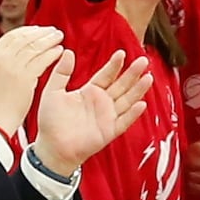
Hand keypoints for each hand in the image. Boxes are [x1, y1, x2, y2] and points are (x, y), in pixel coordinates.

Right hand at [0, 23, 71, 132]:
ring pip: (35, 47)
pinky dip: (52, 54)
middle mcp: (2, 58)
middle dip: (42, 33)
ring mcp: (14, 67)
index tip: (38, 30)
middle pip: (26, 38)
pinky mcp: (26, 78)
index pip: (12, 36)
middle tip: (54, 31)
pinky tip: (59, 51)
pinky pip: (42, 61)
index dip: (27, 31)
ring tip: (59, 38)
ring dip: (49, 40)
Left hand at [35, 51, 160, 172]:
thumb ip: (61, 72)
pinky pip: (124, 121)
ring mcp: (107, 117)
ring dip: (138, 89)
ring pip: (127, 100)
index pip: (106, 75)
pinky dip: (133, 114)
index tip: (122, 53)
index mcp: (89, 92)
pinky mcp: (109, 131)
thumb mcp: (53, 92)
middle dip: (132, 73)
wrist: (51, 147)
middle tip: (143, 60)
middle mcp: (101, 102)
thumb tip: (68, 51)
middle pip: (121, 85)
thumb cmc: (51, 121)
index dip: (114, 65)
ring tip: (148, 77)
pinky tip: (141, 104)